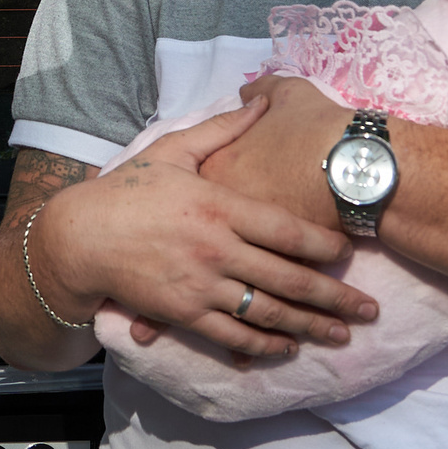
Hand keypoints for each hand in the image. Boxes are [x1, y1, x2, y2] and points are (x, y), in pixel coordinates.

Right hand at [34, 98, 375, 357]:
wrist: (78, 239)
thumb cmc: (127, 191)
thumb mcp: (171, 151)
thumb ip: (222, 131)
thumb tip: (260, 101)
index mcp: (218, 206)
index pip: (286, 231)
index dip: (325, 246)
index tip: (352, 252)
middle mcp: (216, 250)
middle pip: (288, 278)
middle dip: (334, 297)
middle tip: (369, 309)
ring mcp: (200, 285)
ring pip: (266, 312)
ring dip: (309, 326)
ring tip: (342, 335)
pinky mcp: (182, 313)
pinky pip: (231, 333)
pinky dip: (263, 344)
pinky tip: (288, 347)